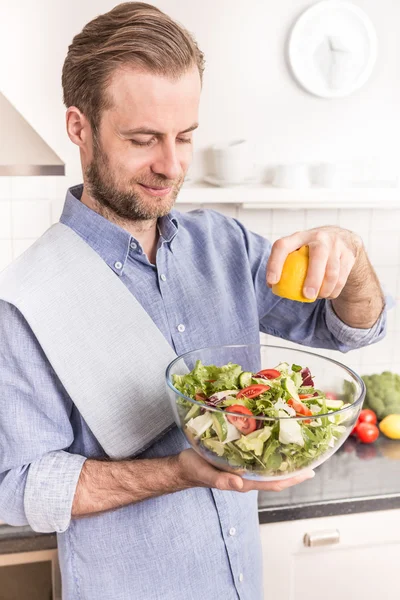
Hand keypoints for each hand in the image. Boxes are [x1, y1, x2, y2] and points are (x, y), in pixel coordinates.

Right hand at [177, 449, 314, 492]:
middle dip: (296, 467)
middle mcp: (248, 475)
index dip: (293, 479)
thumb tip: (239, 483)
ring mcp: (244, 467)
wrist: (184, 465)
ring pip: (270, 464)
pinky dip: (270, 448)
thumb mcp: (205, 473)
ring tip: (300, 444)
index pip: (274, 483)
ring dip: (285, 457)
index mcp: (243, 482)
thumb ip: (221, 480)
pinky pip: (259, 454)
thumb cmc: (194, 469)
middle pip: (278, 474)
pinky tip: (275, 437)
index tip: (310, 471)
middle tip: (313, 453)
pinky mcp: (239, 457)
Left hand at [267, 226, 362, 299]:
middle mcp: (319, 237)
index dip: (275, 264)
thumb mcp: (298, 250)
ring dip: (325, 289)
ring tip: (316, 297)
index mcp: (299, 236)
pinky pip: (342, 278)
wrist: (342, 240)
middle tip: (307, 296)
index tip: (272, 282)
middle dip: (313, 278)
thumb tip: (272, 285)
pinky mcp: (349, 255)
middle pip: (318, 255)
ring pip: (333, 271)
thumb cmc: (311, 251)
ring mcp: (336, 245)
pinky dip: (334, 290)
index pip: (282, 246)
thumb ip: (286, 264)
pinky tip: (327, 295)